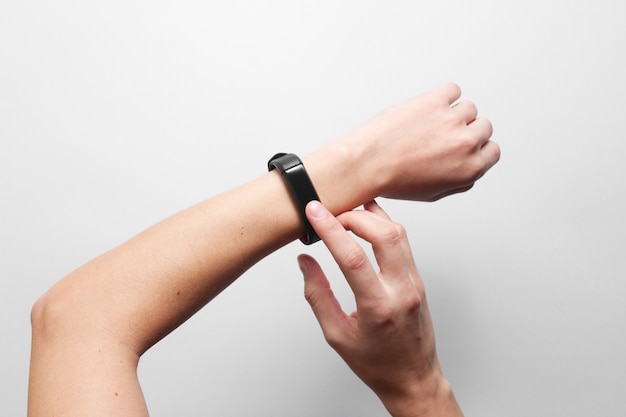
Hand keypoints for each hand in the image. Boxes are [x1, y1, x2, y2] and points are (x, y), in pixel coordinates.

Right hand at [298, 201, 461, 415]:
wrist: (413, 378)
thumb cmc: (376, 363)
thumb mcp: (336, 335)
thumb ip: (318, 295)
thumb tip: (305, 262)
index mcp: (378, 307)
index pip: (352, 257)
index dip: (330, 229)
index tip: (314, 212)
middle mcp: (401, 290)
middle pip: (383, 234)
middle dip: (353, 216)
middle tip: (330, 214)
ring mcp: (414, 283)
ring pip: (398, 233)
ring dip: (371, 217)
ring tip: (346, 214)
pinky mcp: (418, 279)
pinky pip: (404, 243)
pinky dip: (384, 226)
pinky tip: (368, 221)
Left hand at [339, 82, 499, 201]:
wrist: (366, 163)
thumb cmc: (392, 180)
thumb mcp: (432, 194)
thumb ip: (459, 181)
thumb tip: (470, 167)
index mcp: (470, 169)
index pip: (492, 151)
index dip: (477, 147)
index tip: (464, 145)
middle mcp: (465, 143)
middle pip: (483, 127)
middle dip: (465, 130)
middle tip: (441, 134)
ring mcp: (452, 119)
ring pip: (468, 108)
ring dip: (451, 113)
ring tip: (427, 123)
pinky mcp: (435, 100)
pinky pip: (452, 90)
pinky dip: (443, 95)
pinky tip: (427, 107)